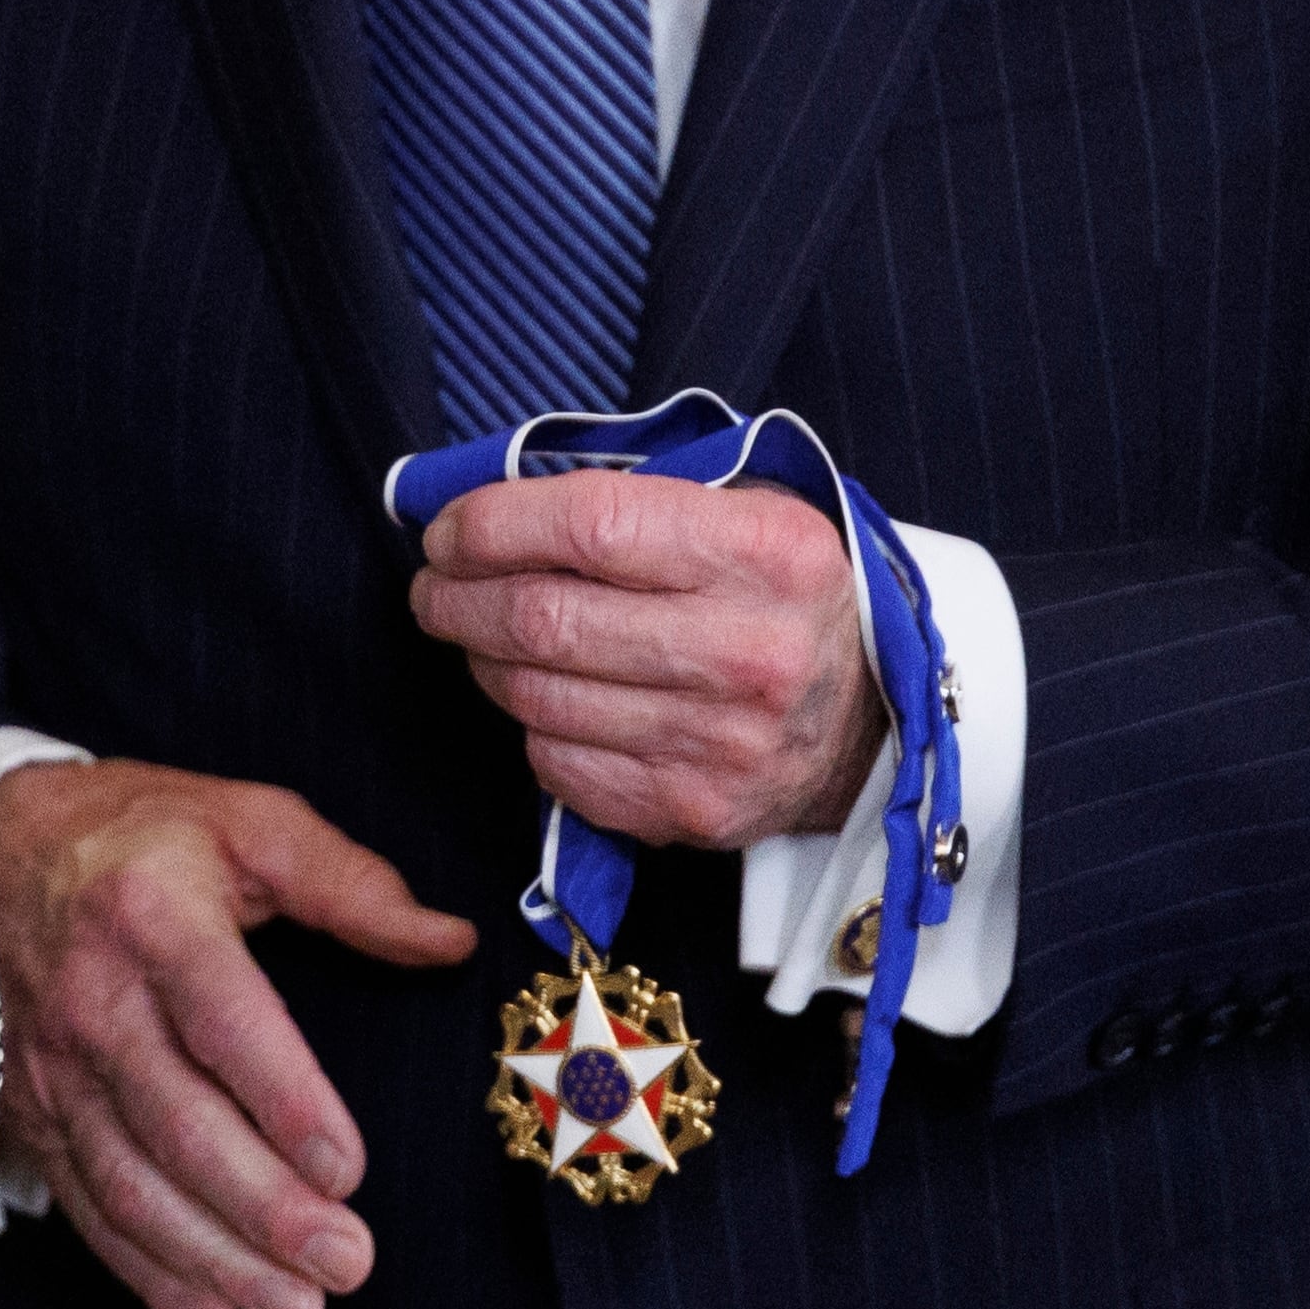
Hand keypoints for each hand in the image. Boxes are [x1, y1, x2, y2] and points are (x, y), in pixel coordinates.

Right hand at [0, 760, 475, 1308]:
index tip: (349, 1169)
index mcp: (153, 913)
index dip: (284, 1100)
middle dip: (264, 1209)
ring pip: (133, 1182)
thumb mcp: (244, 820)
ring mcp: (52, 1065)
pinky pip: (87, 1205)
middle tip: (346, 1263)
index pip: (222, 1020)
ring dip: (215, 1258)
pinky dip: (146, 1272)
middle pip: (178, 1123)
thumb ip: (348, 882)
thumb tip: (449, 940)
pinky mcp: (30, 1112)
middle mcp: (94, 999)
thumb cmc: (136, 834)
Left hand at [410, 469, 882, 849]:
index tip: (447, 529)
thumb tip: (491, 502)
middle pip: (546, 618)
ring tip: (474, 633)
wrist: (876, 725)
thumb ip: (638, 498)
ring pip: (538, 696)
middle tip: (433, 586)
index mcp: (766, 554)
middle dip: (458, 597)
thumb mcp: (749, 513)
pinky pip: (559, 766)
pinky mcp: (693, 810)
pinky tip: (538, 695)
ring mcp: (721, 743)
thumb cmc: (785, 598)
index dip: (493, 524)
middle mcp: (749, 651)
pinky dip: (528, 726)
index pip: (593, 525)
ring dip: (481, 659)